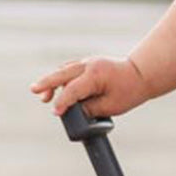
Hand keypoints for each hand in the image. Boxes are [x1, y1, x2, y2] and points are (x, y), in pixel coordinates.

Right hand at [30, 56, 151, 116]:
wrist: (141, 74)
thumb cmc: (129, 91)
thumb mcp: (111, 106)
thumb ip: (89, 109)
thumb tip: (73, 111)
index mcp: (96, 75)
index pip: (73, 90)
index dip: (63, 102)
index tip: (56, 113)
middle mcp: (89, 65)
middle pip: (62, 74)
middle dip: (47, 83)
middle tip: (34, 91)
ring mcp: (88, 62)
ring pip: (64, 70)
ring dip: (52, 81)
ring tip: (43, 95)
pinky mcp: (87, 64)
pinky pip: (70, 69)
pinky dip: (61, 78)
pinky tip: (56, 88)